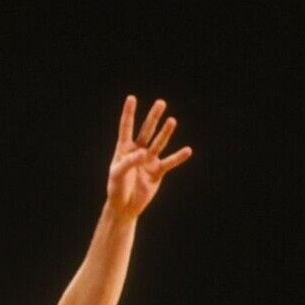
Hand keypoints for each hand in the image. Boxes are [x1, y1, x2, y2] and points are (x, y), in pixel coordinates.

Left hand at [106, 96, 191, 219]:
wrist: (124, 207)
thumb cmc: (116, 189)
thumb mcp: (117, 174)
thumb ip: (129, 162)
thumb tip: (143, 153)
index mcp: (124, 149)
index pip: (126, 127)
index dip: (129, 113)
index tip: (131, 98)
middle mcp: (138, 151)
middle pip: (146, 131)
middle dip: (153, 117)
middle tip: (161, 103)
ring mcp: (149, 161)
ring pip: (159, 143)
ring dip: (165, 133)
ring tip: (172, 121)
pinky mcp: (158, 172)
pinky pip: (169, 162)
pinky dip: (178, 158)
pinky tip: (187, 150)